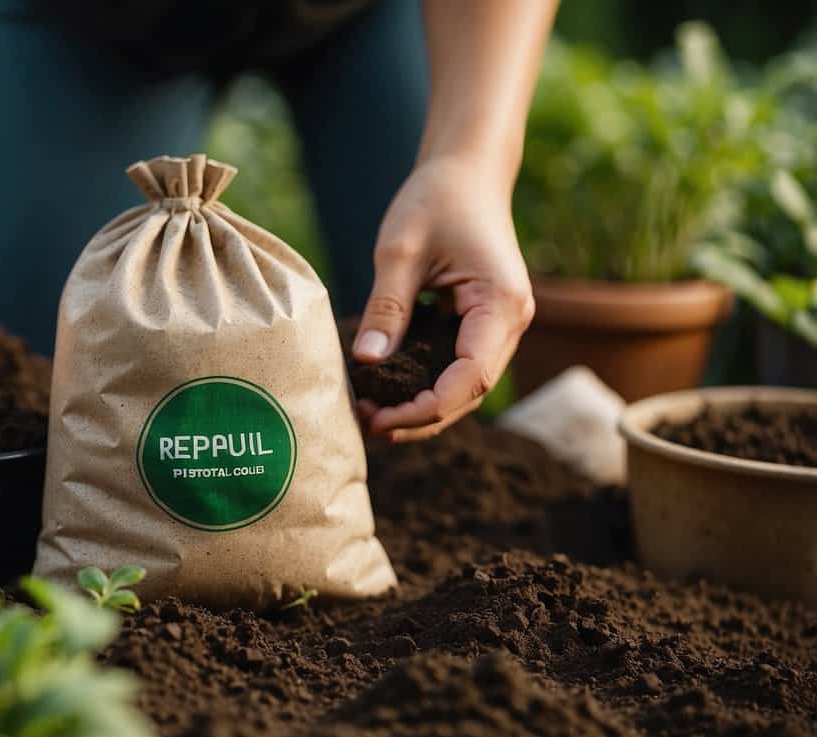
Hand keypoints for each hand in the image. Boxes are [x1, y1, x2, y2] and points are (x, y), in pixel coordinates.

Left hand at [351, 155, 534, 442]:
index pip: (469, 379)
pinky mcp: (483, 323)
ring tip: (372, 413)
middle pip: (469, 393)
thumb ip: (387, 308)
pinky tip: (388, 390)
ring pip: (465, 387)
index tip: (380, 418)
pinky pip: (458, 367)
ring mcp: (501, 325)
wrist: (467, 170)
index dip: (426, 408)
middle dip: (420, 416)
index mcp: (500, 304)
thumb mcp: (400, 250)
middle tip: (367, 424)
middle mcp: (511, 322)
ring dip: (422, 406)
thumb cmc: (436, 199)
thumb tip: (366, 362)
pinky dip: (426, 384)